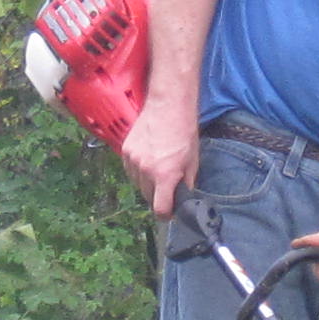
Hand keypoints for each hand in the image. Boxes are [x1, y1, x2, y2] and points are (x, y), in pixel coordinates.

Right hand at [120, 103, 197, 218]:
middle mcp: (145, 170)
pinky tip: (148, 160)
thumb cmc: (184, 132)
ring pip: (137, 184)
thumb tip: (183, 199)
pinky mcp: (125, 151)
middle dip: (158, 196)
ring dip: (147, 184)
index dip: (166, 214)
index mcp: (165, 175)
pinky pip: (130, 171)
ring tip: (158, 169)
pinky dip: (138, 172)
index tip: (170, 211)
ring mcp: (133, 160)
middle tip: (168, 186)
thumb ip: (187, 184)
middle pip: (148, 197)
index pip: (160, 209)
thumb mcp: (193, 161)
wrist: (168, 106)